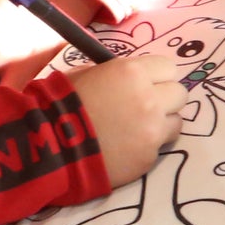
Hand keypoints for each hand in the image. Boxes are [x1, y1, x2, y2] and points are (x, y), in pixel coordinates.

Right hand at [70, 53, 186, 187]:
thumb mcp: (84, 75)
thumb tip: (127, 77)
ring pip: (176, 121)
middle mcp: (150, 99)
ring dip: (161, 124)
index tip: (147, 85)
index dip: (157, 77)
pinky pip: (159, 147)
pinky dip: (147, 147)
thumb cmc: (58, 106)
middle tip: (144, 108)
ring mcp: (152, 130)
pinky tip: (125, 149)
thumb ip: (114, 73)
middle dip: (165, 99)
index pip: (169, 67)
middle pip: (179, 93)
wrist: (45, 148)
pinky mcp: (149, 157)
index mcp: (132, 73)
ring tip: (136, 131)